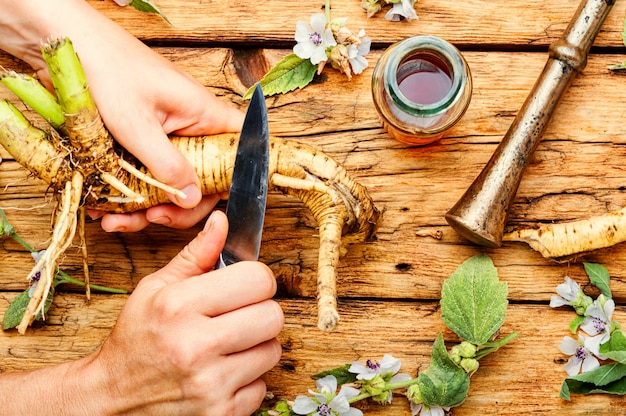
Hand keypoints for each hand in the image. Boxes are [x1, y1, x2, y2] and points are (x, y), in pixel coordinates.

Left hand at [0, 0, 244, 231]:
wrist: (64, 44)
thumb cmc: (107, 70)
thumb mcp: (136, 125)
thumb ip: (167, 165)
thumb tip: (191, 199)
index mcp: (203, 114)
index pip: (242, 148)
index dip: (238, 179)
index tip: (210, 205)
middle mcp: (191, 126)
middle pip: (205, 178)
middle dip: (180, 206)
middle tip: (154, 218)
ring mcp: (166, 136)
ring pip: (172, 181)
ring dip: (147, 206)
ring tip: (117, 219)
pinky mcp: (142, 142)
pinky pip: (146, 176)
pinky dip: (128, 195)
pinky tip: (106, 206)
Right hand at [74, 210, 282, 414]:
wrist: (112, 398)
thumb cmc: (135, 339)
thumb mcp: (155, 288)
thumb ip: (195, 255)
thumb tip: (222, 221)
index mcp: (180, 306)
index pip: (258, 280)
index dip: (256, 279)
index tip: (245, 284)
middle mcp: (196, 346)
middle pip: (273, 316)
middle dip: (260, 310)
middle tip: (238, 315)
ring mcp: (210, 385)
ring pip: (273, 350)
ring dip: (256, 345)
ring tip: (228, 344)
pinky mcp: (220, 414)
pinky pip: (262, 386)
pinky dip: (248, 378)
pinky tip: (223, 371)